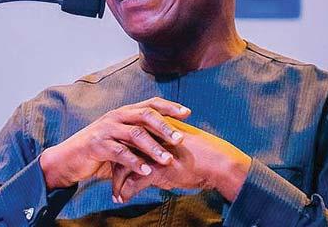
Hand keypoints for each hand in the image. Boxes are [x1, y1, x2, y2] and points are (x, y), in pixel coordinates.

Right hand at [40, 97, 190, 188]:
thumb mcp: (123, 140)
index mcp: (125, 112)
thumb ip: (142, 139)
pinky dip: (135, 162)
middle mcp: (117, 116)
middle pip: (145, 115)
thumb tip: (170, 143)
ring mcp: (106, 129)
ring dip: (153, 147)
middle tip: (181, 139)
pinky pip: (120, 152)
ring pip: (135, 134)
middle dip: (165, 126)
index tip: (188, 112)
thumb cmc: (102, 149)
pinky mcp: (97, 144)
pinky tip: (147, 170)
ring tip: (167, 159)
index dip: (169, 106)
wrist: (70, 158)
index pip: (151, 104)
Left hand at [111, 117, 251, 202]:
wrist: (217, 162)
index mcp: (155, 128)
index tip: (115, 165)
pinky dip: (125, 192)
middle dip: (114, 167)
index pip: (129, 138)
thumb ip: (162, 147)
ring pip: (124, 166)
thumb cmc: (201, 155)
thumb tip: (153, 157)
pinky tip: (121, 199)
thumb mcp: (177, 146)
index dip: (121, 152)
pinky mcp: (156, 168)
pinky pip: (134, 182)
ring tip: (114, 193)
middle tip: (110, 180)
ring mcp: (152, 152)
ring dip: (117, 182)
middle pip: (122, 150)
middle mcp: (151, 137)